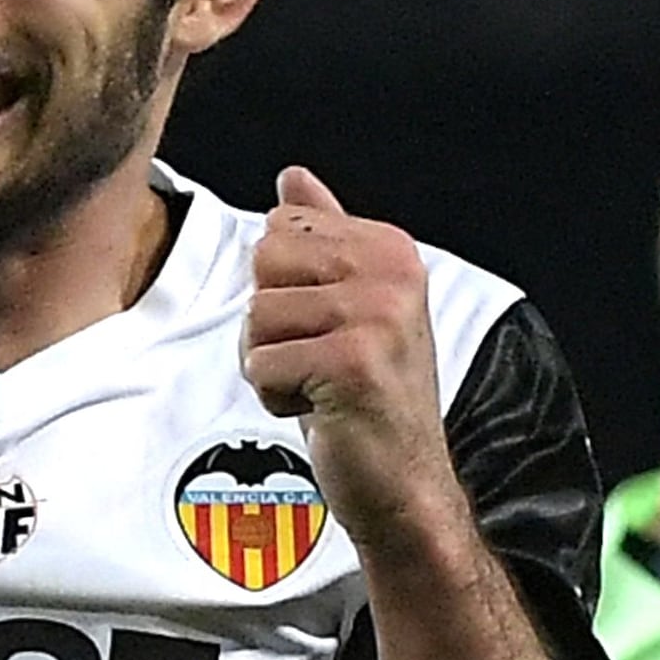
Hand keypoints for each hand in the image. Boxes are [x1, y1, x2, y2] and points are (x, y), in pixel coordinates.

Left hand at [238, 164, 452, 544]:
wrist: (403, 482)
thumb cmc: (368, 397)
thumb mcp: (347, 306)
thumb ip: (322, 237)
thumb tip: (292, 177)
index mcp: (389, 247)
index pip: (278, 230)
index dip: (281, 289)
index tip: (325, 327)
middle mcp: (391, 272)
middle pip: (263, 263)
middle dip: (269, 322)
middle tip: (317, 360)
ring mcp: (376, 315)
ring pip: (256, 316)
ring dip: (271, 363)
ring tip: (321, 386)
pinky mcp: (353, 363)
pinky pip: (261, 364)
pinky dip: (275, 397)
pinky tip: (322, 410)